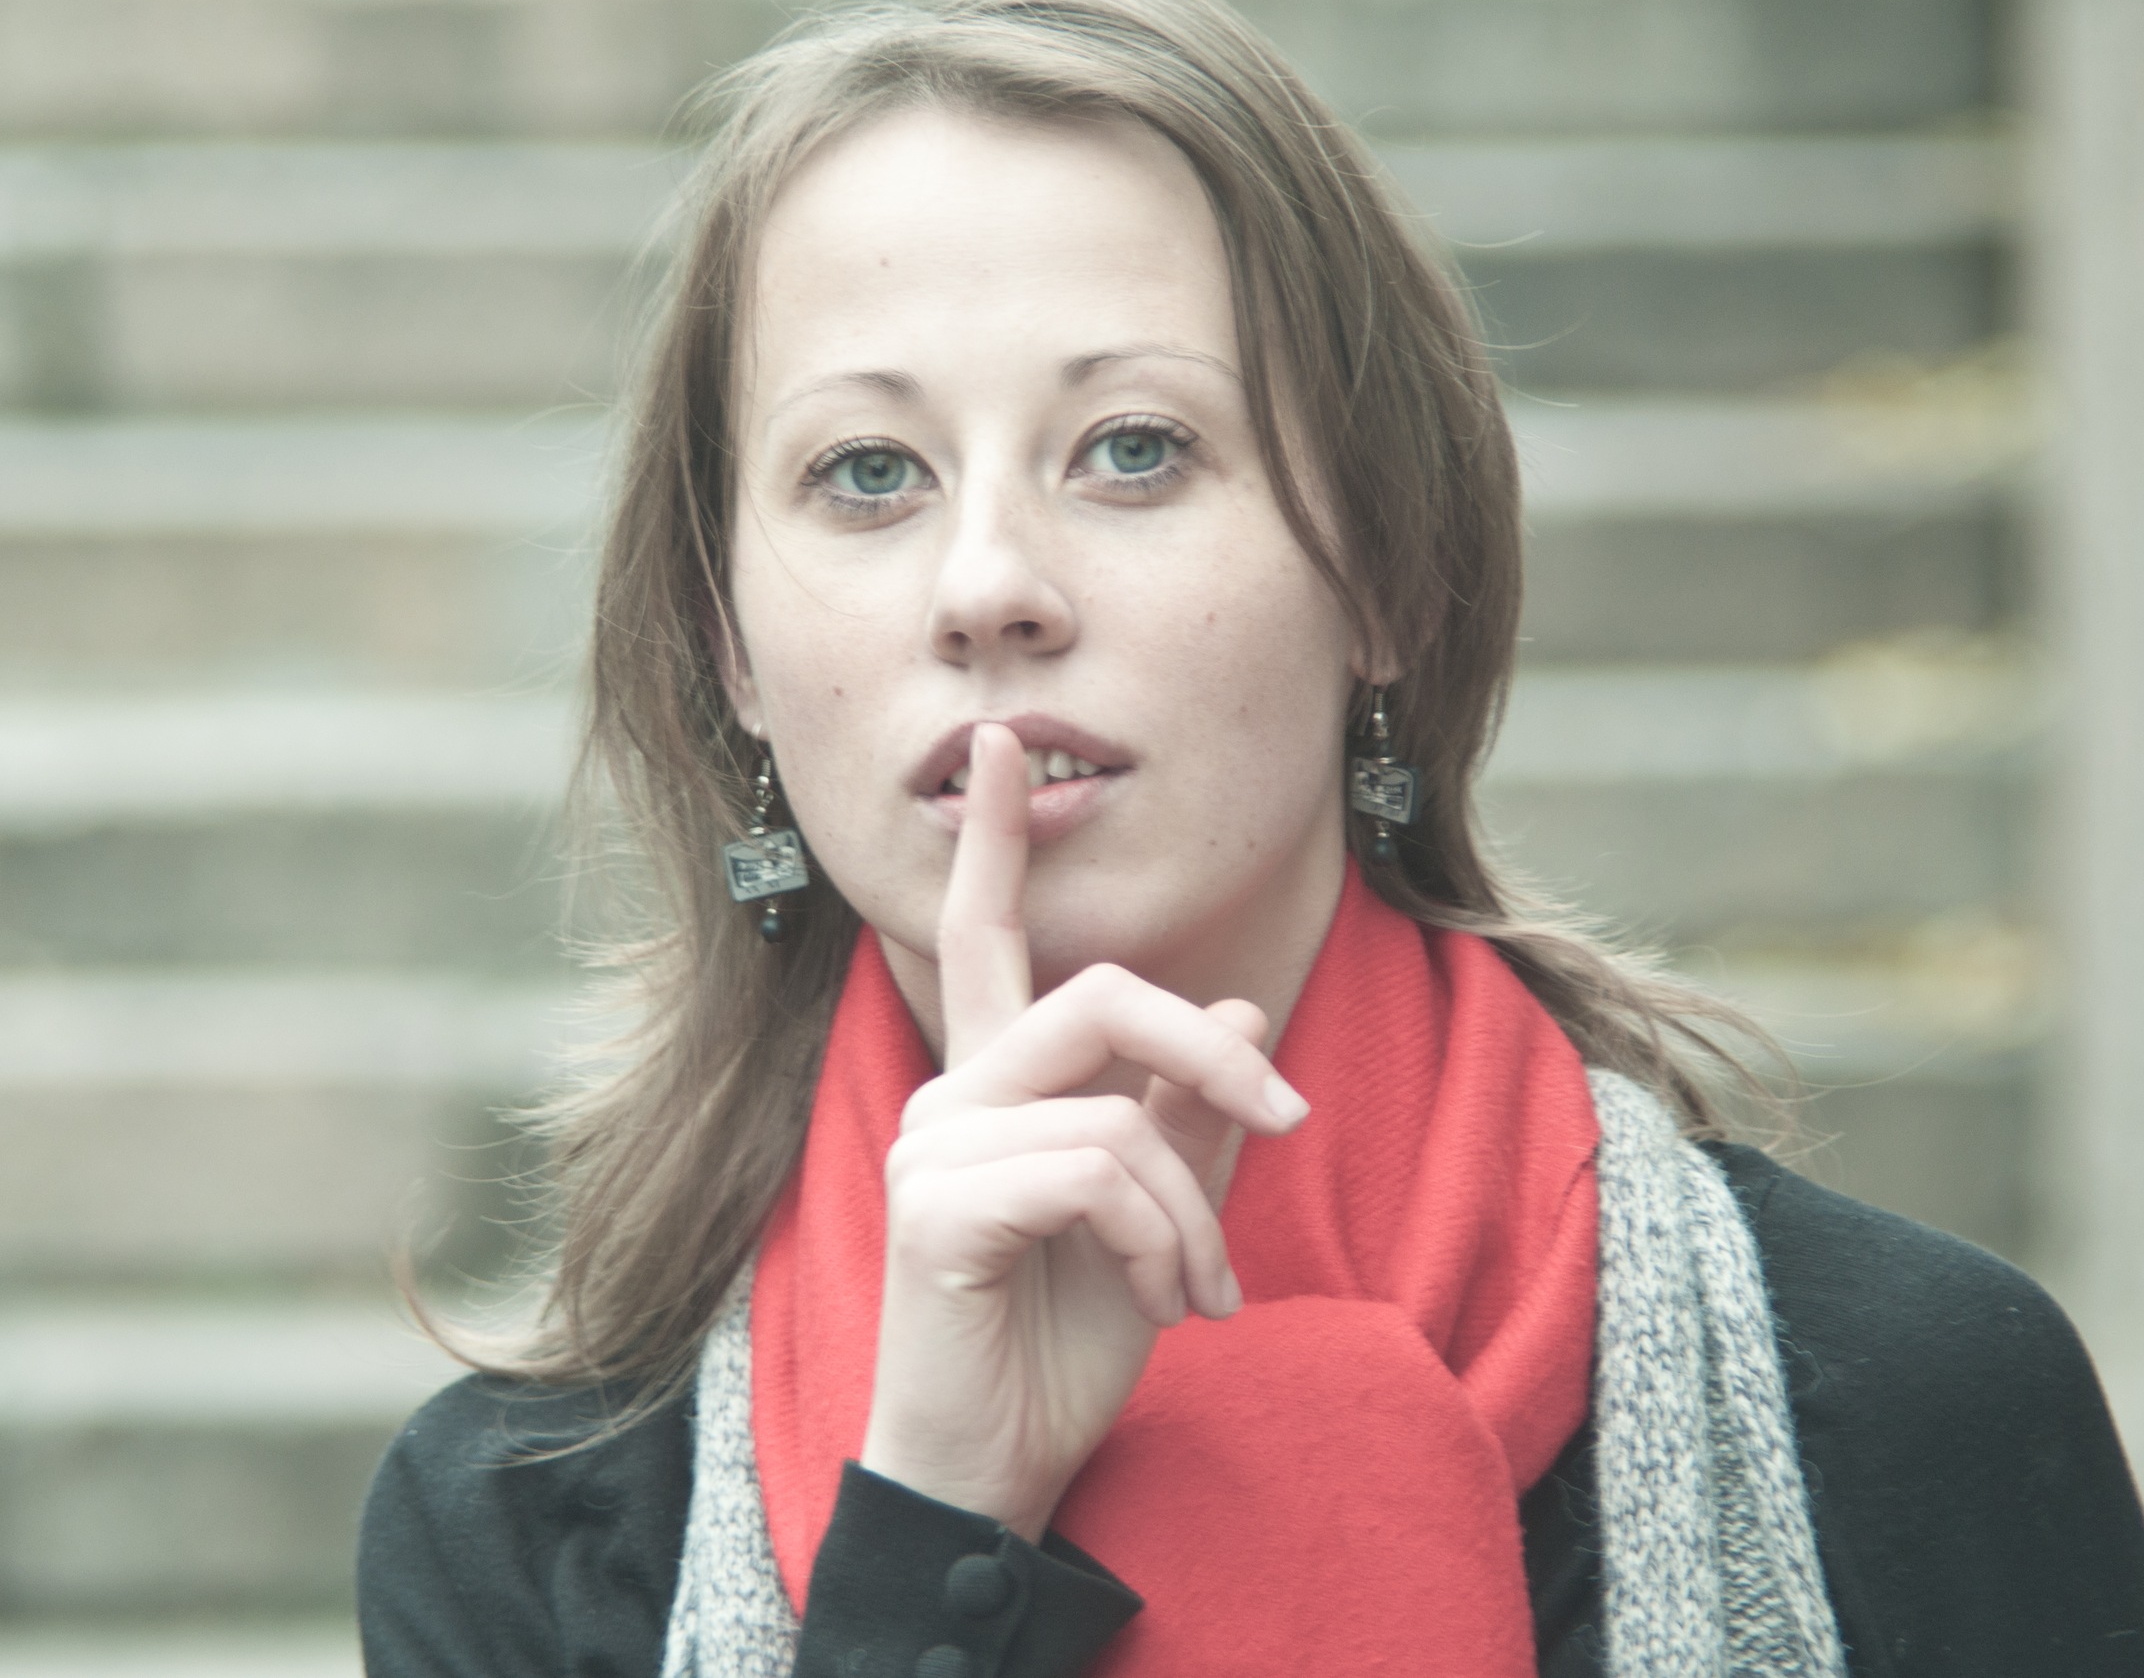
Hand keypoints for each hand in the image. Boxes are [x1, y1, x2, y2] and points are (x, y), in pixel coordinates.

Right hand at [855, 723, 1306, 1539]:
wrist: (996, 1475)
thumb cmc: (1060, 1348)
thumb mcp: (1159, 1223)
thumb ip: (1186, 1114)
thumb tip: (1231, 1001)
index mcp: (993, 1089)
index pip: (984, 939)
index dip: (997, 843)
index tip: (1002, 747)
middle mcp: (949, 1097)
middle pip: (1097, 996)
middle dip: (1214, 1053)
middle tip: (1290, 1115)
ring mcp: (932, 1147)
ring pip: (1120, 1107)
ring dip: (1194, 1210)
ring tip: (1201, 1292)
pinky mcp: (936, 1206)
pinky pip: (1099, 1172)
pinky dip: (1165, 1242)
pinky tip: (1168, 1306)